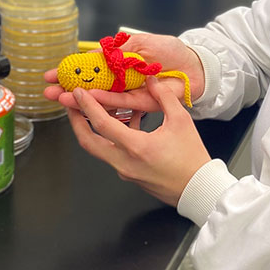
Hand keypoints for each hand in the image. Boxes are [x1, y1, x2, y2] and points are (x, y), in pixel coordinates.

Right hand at [43, 33, 204, 121]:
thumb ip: (116, 50)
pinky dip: (104, 101)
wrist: (195, 64)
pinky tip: (88, 100)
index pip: (89, 70)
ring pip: (101, 98)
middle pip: (90, 87)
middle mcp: (121, 81)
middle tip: (48, 91)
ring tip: (61, 98)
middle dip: (68, 89)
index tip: (51, 75)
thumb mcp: (139, 43)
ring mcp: (130, 93)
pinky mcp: (142, 103)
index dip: (70, 72)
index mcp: (118, 65)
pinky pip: (120, 102)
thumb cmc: (170, 51)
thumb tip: (92, 55)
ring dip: (80, 98)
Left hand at [67, 77, 210, 205]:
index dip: (87, 106)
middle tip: (70, 105)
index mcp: (136, 147)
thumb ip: (164, 97)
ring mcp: (125, 171)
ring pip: (98, 149)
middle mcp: (124, 162)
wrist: (198, 188)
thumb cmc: (192, 158)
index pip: (102, 124)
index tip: (78, 92)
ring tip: (94, 110)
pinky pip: (113, 153)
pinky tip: (126, 123)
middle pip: (88, 142)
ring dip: (92, 130)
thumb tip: (151, 80)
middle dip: (76, 121)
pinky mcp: (130, 175)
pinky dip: (112, 138)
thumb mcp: (181, 121)